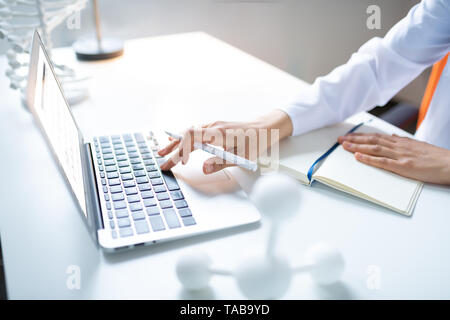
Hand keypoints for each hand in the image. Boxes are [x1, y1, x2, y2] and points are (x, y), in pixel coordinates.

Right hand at [158, 109, 292, 173]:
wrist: (264, 128)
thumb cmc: (255, 141)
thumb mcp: (242, 157)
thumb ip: (222, 162)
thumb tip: (205, 168)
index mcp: (218, 133)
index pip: (192, 138)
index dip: (183, 150)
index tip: (180, 163)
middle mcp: (212, 127)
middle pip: (186, 136)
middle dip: (173, 150)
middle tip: (163, 164)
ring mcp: (212, 126)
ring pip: (188, 132)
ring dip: (175, 143)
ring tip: (162, 152)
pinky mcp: (213, 128)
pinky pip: (193, 131)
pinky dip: (183, 138)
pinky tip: (175, 142)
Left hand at [338, 133, 449, 184]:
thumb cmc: (436, 158)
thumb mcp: (418, 146)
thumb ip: (403, 143)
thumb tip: (392, 138)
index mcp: (402, 142)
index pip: (377, 136)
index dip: (362, 135)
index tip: (350, 135)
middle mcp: (399, 146)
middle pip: (372, 140)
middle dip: (355, 139)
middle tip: (340, 139)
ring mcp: (401, 156)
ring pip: (374, 148)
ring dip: (357, 147)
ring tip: (344, 146)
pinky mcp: (404, 167)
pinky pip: (383, 162)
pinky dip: (369, 159)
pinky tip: (358, 157)